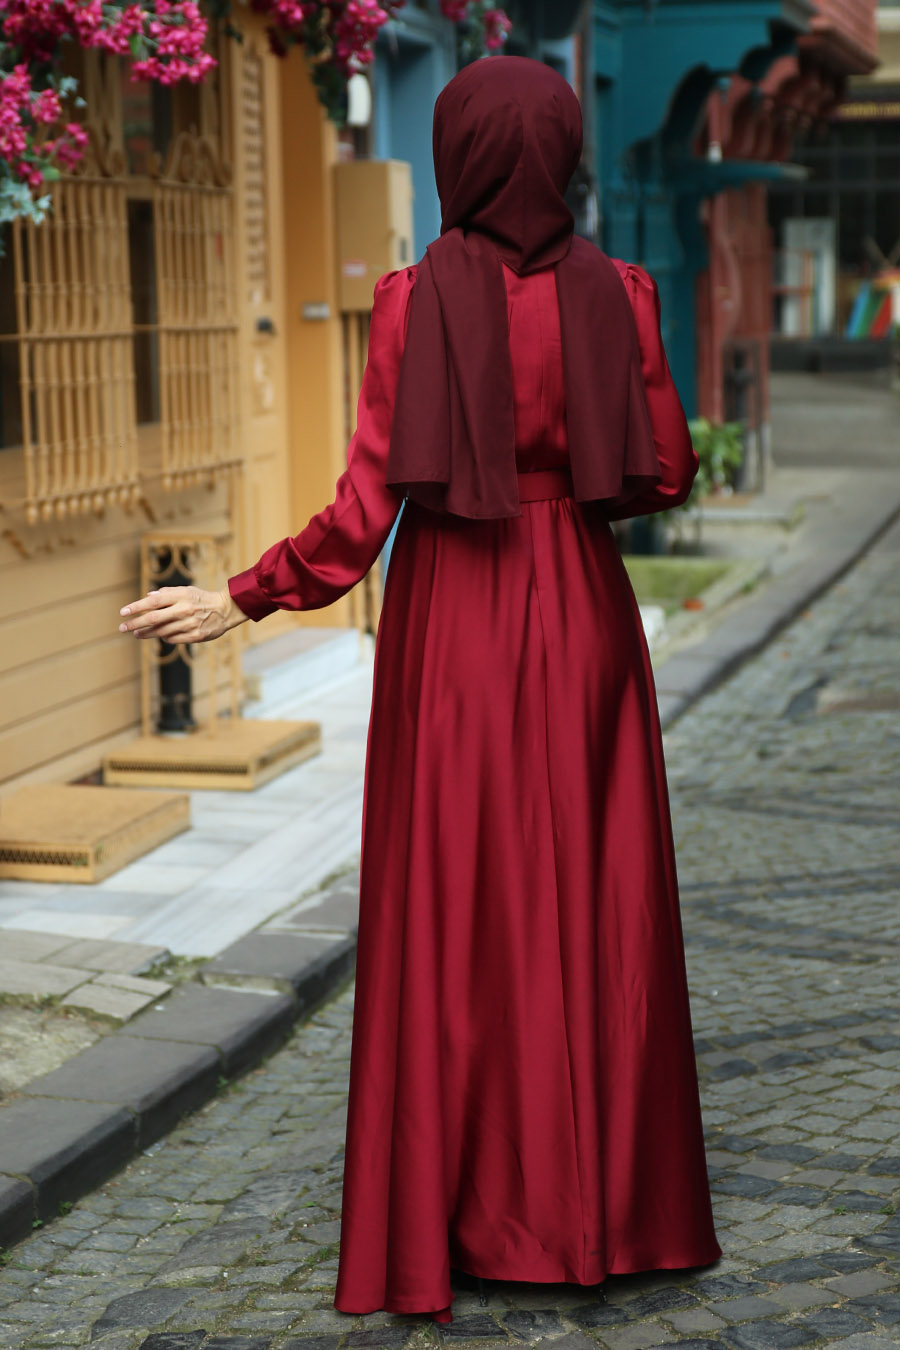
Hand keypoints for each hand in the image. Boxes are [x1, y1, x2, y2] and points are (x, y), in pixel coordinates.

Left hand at [118, 585, 247, 643]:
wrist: (226, 609)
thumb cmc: (202, 598)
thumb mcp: (186, 590)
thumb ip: (167, 593)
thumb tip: (148, 597)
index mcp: (181, 596)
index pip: (153, 601)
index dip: (136, 607)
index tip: (123, 612)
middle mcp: (184, 609)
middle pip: (154, 618)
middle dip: (135, 623)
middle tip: (122, 628)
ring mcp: (190, 624)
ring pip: (161, 631)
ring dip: (146, 633)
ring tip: (137, 634)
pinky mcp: (196, 636)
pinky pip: (173, 639)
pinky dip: (164, 637)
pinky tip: (159, 636)